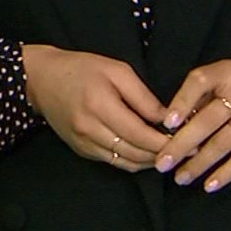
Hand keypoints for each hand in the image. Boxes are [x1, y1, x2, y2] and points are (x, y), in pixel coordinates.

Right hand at [22, 43, 171, 171]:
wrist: (40, 79)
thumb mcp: (116, 70)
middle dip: (162, 154)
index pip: (141, 134)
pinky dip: (132, 160)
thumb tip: (168, 120)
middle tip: (185, 150)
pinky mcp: (80, 149)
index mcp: (101, 106)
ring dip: (149, 161)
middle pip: (135, 153)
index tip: (189, 142)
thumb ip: (143, 97)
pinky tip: (145, 153)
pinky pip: (112, 161)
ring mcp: (83, 143)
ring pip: (125, 162)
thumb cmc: (81, 68)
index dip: (167, 142)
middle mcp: (90, 129)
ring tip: (168, 154)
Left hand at [153, 52, 230, 192]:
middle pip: (206, 120)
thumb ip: (207, 94)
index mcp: (226, 72)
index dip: (180, 103)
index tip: (166, 124)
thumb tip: (176, 123)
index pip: (198, 82)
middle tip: (162, 163)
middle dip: (181, 145)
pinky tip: (210, 184)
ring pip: (222, 142)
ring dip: (199, 163)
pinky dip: (227, 172)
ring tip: (180, 177)